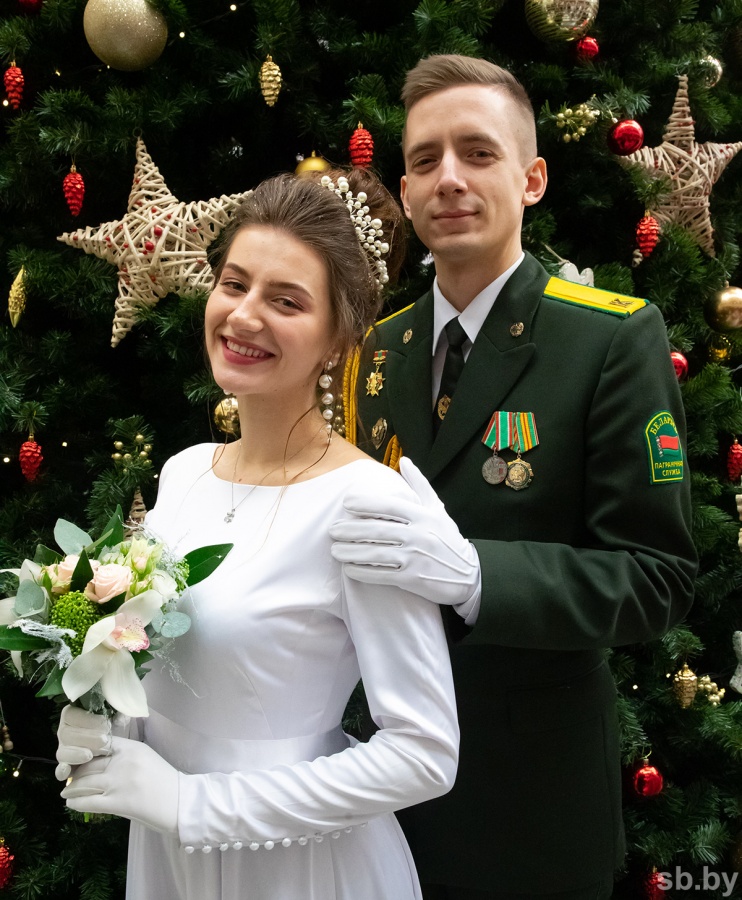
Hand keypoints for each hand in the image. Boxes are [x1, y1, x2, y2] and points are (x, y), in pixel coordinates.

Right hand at [56, 705, 111, 781]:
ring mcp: (64, 749)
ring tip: (89, 755)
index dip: (86, 720)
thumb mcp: (115, 711)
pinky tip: (66, 771)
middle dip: (86, 738)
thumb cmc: (115, 721)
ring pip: (62, 752)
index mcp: (73, 714)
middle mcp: (65, 731)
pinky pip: (60, 769)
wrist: (118, 739)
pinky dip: (61, 771)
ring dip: (76, 754)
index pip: (70, 715)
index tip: (105, 725)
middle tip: (104, 740)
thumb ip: (114, 705)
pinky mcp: (67, 765)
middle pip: (66, 734)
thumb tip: (118, 706)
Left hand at [61, 736, 178, 833]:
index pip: (99, 744)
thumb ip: (124, 755)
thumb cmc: (164, 780)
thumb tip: (99, 760)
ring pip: (83, 783)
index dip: (85, 751)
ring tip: (67, 792)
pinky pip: (87, 802)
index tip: (78, 758)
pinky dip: (76, 803)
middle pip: (88, 765)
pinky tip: (72, 803)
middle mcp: (122, 762)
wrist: (179, 802)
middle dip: (75, 772)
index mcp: (131, 748)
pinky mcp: (116, 803)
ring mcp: (118, 783)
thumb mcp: (146, 757)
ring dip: (71, 789)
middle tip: (68, 778)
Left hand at [330, 456, 479, 607]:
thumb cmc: (448, 539)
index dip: (366, 503)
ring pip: (375, 553)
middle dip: (351, 530)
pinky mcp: (412, 579)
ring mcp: (415, 557)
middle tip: (332, 530)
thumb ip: (419, 485)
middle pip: (377, 529)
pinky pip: (382, 574)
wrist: (469, 574)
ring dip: (351, 552)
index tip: (347, 502)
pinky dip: (363, 572)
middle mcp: (418, 534)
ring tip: (335, 550)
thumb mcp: (438, 508)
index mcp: (423, 515)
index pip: (390, 505)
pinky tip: (349, 569)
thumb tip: (405, 460)